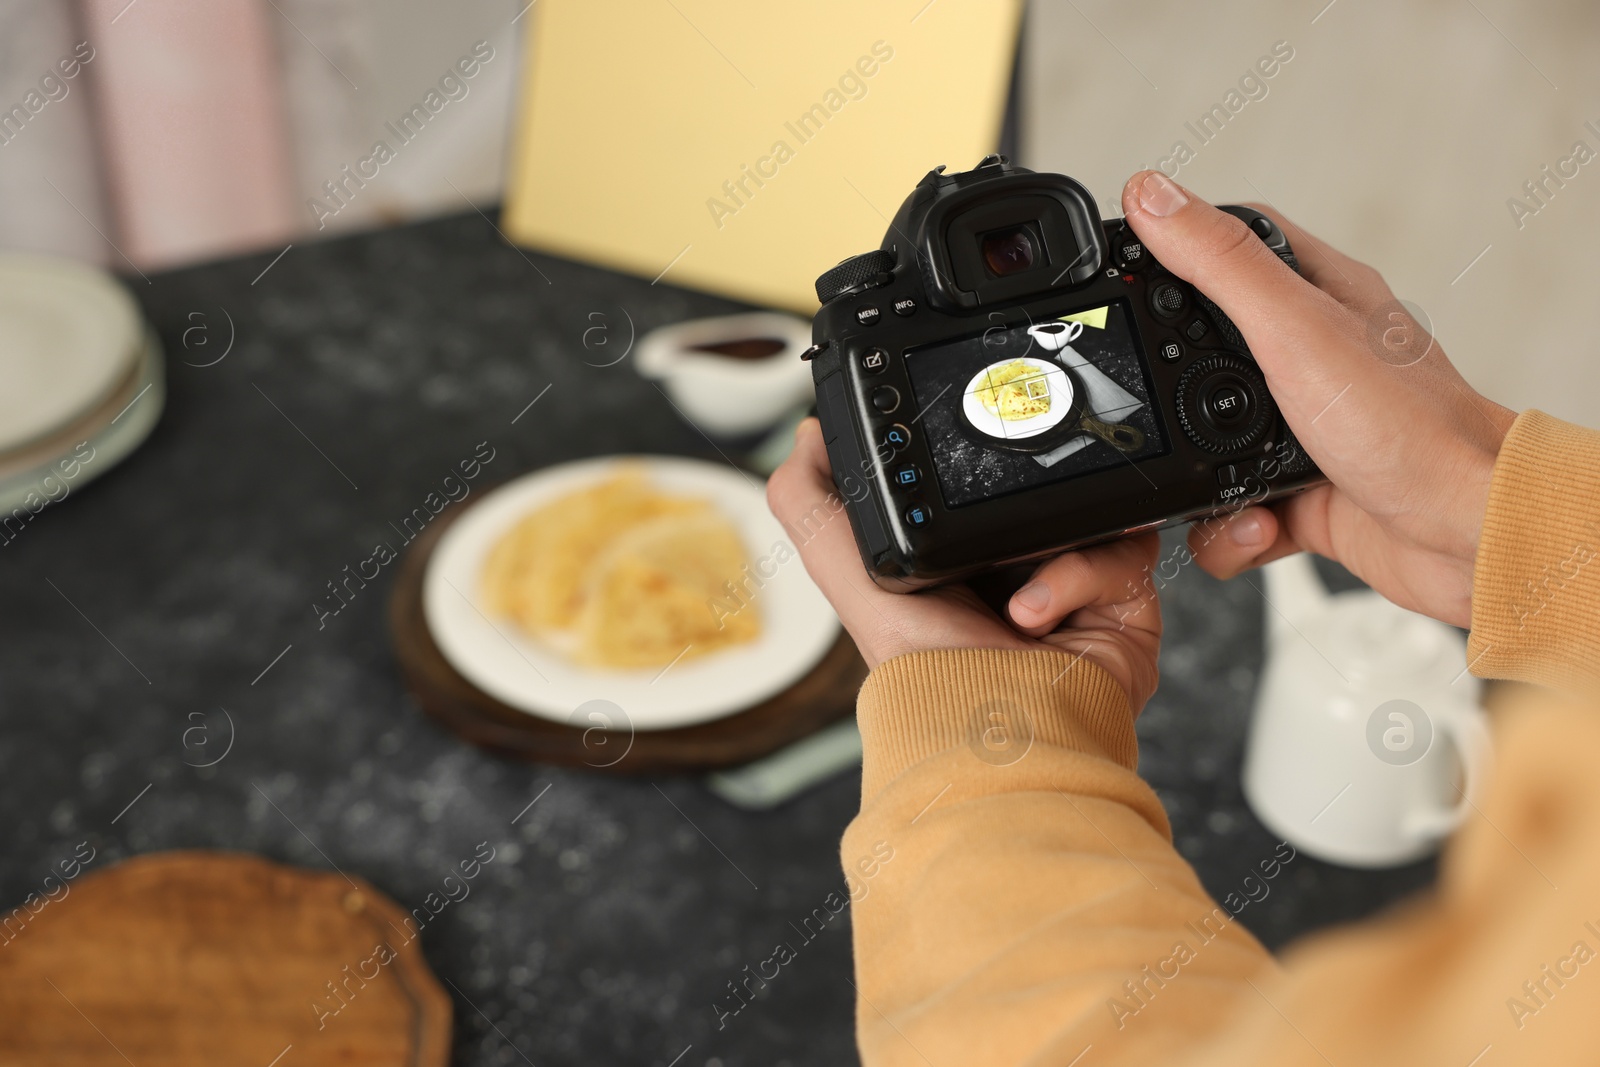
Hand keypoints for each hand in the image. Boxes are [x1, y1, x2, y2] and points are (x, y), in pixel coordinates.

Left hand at [767, 418, 1161, 712]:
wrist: (997, 730)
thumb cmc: (924, 673)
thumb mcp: (846, 575)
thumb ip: (812, 504)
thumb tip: (807, 434)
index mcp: (962, 566)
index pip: (978, 493)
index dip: (972, 474)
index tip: (960, 458)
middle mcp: (1020, 575)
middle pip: (1041, 497)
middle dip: (1023, 507)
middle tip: (996, 528)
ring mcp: (1077, 592)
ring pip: (1087, 515)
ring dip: (1049, 546)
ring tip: (1012, 593)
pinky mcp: (1123, 606)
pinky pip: (1120, 552)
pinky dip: (1077, 576)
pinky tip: (1038, 615)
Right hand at [1122, 170, 1516, 627]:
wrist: (1464, 535)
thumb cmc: (1411, 426)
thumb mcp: (1294, 329)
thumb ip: (1219, 263)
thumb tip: (1152, 192)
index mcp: (1321, 296)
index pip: (1236, 243)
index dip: (1176, 246)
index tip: (1126, 261)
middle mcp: (1313, 358)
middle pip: (1204, 348)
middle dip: (1166, 385)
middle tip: (1142, 396)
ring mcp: (1304, 428)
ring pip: (1208, 441)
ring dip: (1193, 475)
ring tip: (1211, 485)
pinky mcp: (1299, 493)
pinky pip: (1230, 508)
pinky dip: (1226, 527)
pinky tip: (1249, 524)